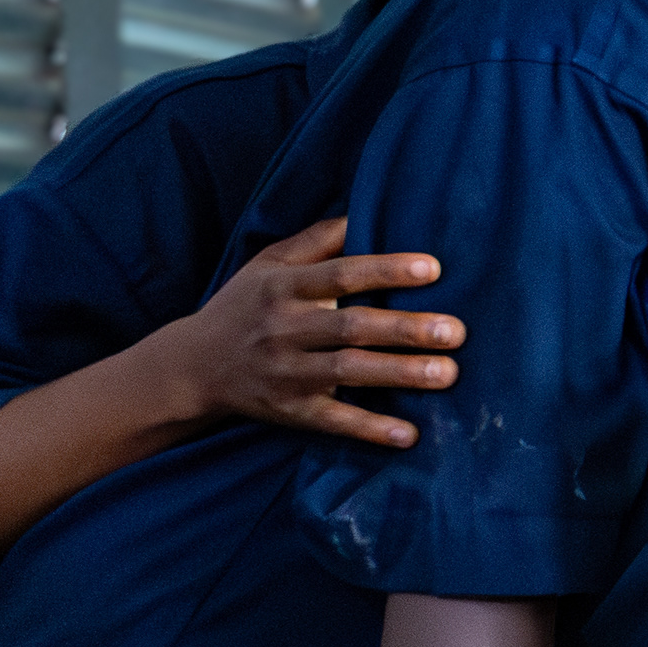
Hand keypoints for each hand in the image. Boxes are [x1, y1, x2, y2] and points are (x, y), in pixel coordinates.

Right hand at [162, 217, 461, 448]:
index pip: (341, 275)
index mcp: (284, 288)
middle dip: (406, 329)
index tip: (433, 268)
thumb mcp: (268, 264)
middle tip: (456, 331)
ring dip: (400, 374)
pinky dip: (370, 428)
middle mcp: (284, 329)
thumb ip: (316, 239)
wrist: (191, 366)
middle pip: (351, 326)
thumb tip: (365, 211)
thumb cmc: (245, 306)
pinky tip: (410, 435)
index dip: (386, 270)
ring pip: (348, 371)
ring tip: (448, 373)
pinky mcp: (289, 409)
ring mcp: (286, 372)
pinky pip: (334, 420)